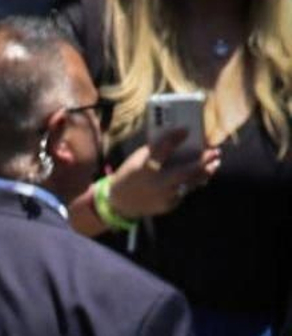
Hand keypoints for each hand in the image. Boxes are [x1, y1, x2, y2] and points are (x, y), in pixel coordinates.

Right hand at [104, 128, 220, 217]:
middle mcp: (155, 184)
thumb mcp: (137, 160)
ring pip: (190, 183)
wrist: (120, 203)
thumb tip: (176, 139)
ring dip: (204, 172)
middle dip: (202, 161)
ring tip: (214, 163)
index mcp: (143, 169)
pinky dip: (192, 182)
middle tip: (215, 151)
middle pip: (185, 171)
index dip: (174, 139)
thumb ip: (155, 152)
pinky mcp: (169, 205)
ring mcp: (164, 197)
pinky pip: (184, 192)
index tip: (186, 130)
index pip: (160, 151)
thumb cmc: (130, 175)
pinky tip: (200, 176)